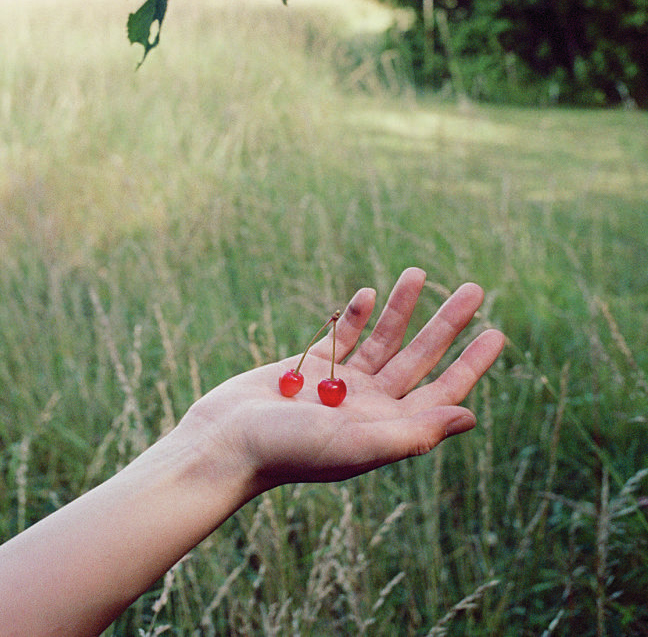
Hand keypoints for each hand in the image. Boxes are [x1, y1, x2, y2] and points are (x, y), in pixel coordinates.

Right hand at [183, 268, 505, 494]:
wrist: (227, 443)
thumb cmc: (291, 451)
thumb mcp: (358, 443)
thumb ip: (415, 432)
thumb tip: (469, 415)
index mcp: (388, 429)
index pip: (442, 392)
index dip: (471, 364)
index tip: (496, 332)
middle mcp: (370, 407)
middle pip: (420, 358)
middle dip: (447, 324)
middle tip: (475, 289)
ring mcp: (340, 386)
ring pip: (383, 340)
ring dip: (403, 308)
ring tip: (419, 271)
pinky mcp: (308, 367)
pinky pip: (342, 336)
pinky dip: (357, 315)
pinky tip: (372, 293)